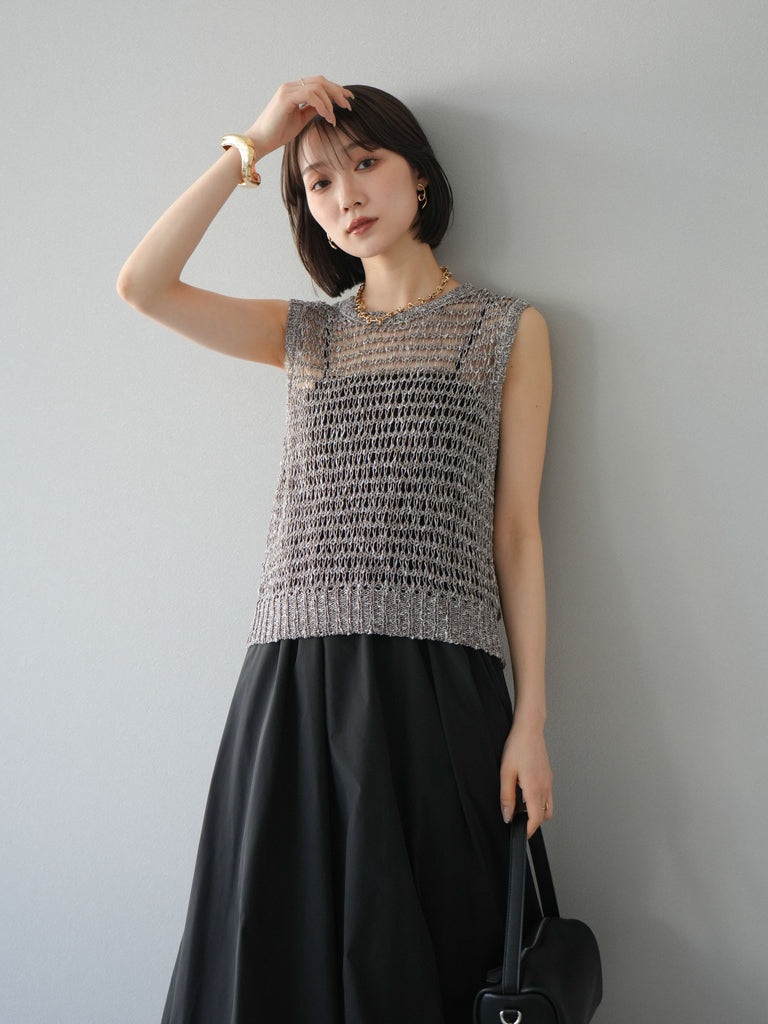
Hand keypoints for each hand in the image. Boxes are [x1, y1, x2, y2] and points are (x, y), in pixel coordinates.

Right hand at [245, 76, 354, 156]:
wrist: (261, 141)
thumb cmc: (278, 133)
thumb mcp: (301, 120)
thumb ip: (313, 110)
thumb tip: (328, 107)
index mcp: (294, 90)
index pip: (319, 83)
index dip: (336, 89)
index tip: (349, 99)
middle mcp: (291, 86)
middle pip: (321, 81)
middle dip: (337, 92)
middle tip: (348, 106)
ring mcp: (287, 90)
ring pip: (318, 86)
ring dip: (330, 102)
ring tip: (332, 118)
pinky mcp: (285, 98)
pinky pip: (310, 95)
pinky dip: (322, 105)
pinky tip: (326, 116)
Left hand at [499, 720, 552, 837]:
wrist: (529, 729)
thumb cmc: (518, 747)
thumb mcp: (506, 773)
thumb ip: (506, 797)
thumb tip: (507, 815)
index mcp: (535, 789)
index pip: (536, 819)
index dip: (528, 830)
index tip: (520, 834)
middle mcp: (545, 787)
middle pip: (544, 816)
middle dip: (532, 822)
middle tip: (517, 820)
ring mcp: (549, 782)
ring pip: (547, 807)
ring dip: (536, 812)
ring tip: (520, 806)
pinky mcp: (548, 776)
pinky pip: (547, 796)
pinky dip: (538, 801)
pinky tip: (525, 791)